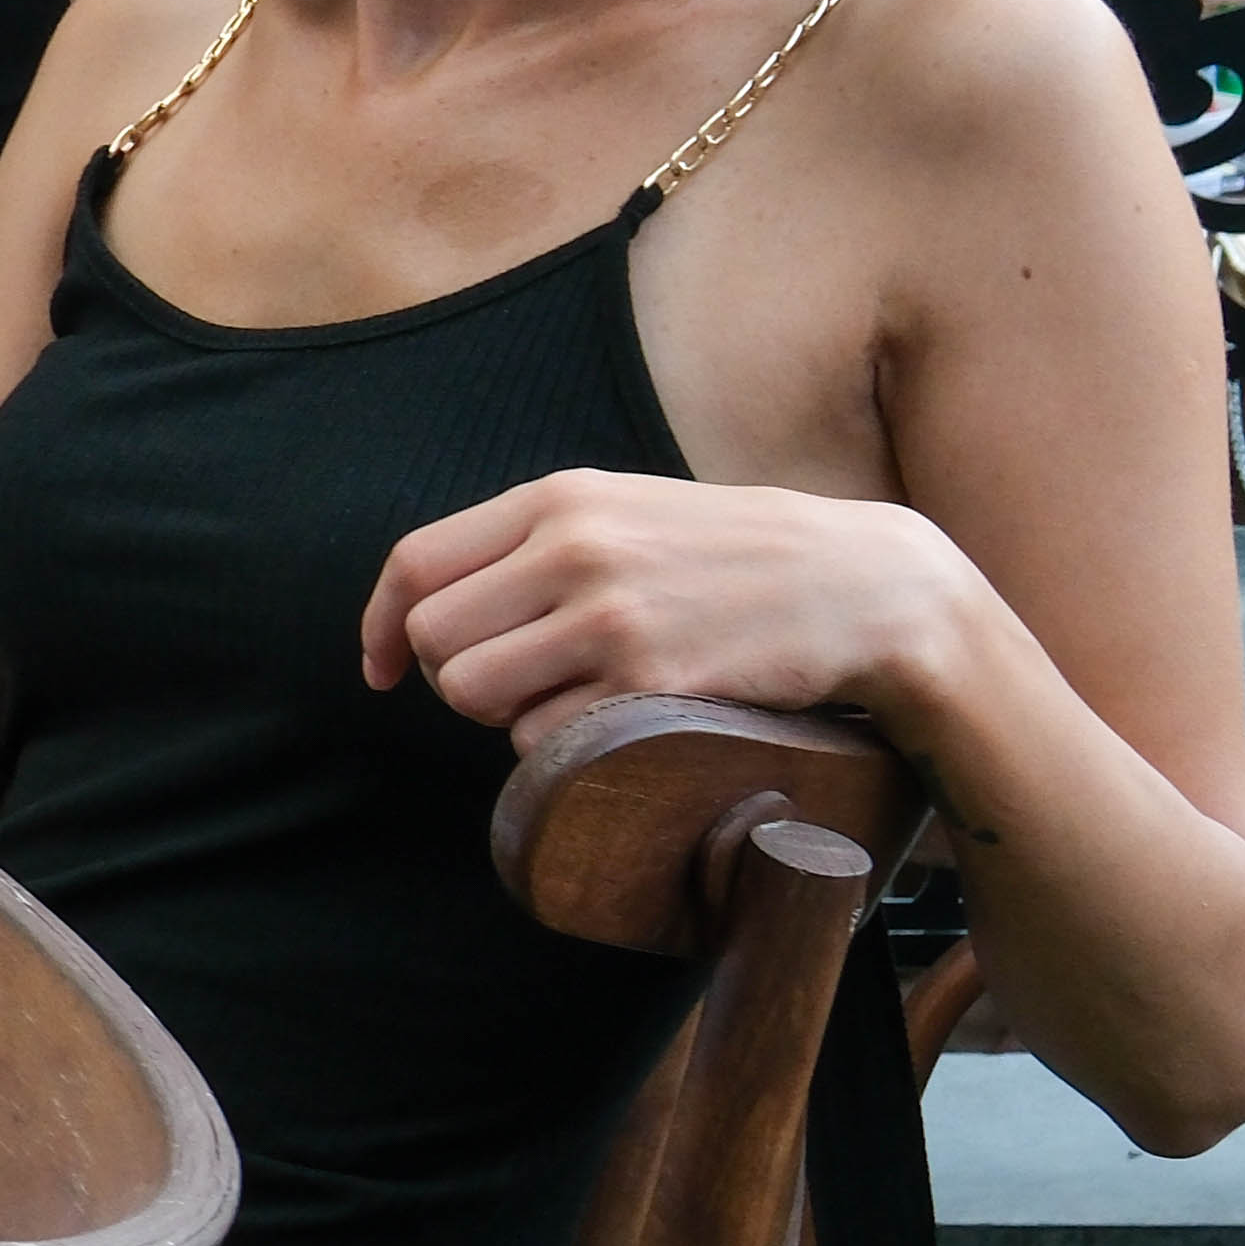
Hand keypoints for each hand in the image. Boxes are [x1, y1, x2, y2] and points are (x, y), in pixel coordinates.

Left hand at [362, 464, 983, 737]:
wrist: (864, 585)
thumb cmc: (735, 556)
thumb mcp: (630, 511)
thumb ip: (538, 543)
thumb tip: (433, 605)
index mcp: (559, 500)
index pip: (415, 565)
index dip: (381, 626)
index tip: (380, 669)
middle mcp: (572, 550)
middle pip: (435, 643)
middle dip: (457, 677)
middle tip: (520, 682)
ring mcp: (610, 617)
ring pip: (476, 695)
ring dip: (508, 714)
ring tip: (576, 695)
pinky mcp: (649, 682)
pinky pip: (543, 740)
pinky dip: (564, 745)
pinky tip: (619, 718)